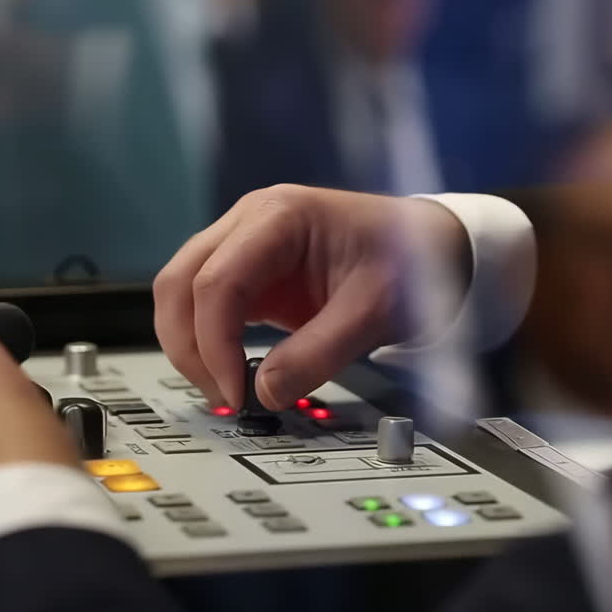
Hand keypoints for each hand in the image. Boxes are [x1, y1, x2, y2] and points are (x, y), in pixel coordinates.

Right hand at [154, 185, 468, 411]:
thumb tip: (265, 394)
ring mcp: (243, 242)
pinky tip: (229, 372)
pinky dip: (206, 340)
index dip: (214, 343)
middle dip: (188, 345)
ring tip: (225, 389)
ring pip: (181, 292)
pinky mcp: (248, 270)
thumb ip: (318, 355)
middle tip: (222, 395)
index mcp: (280, 216)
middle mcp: (249, 221)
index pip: (217, 281)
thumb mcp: (372, 314)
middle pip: (180, 281)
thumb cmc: (409, 262)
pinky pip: (204, 304)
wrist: (431, 245)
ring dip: (190, 344)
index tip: (235, 390)